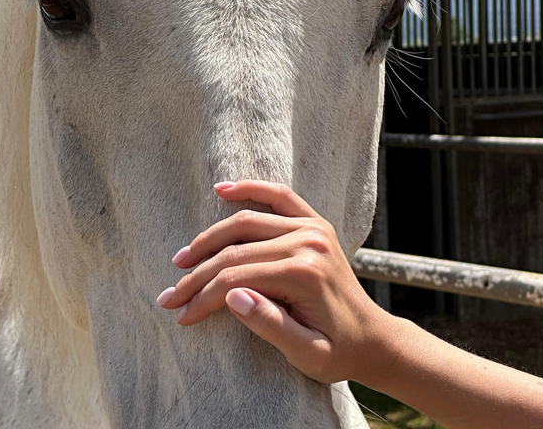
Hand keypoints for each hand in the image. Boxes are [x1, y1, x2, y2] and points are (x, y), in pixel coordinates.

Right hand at [156, 180, 397, 384]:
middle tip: (169, 296)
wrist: (373, 339)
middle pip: (235, 251)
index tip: (181, 316)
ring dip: (208, 239)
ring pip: (245, 223)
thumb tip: (230, 297)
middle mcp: (308, 242)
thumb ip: (270, 325)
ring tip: (181, 259)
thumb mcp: (306, 354)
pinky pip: (279, 196)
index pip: (235, 278)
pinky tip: (222, 189)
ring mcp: (312, 227)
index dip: (202, 297)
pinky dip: (250, 189)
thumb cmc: (338, 351)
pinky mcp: (314, 223)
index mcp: (304, 274)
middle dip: (196, 274)